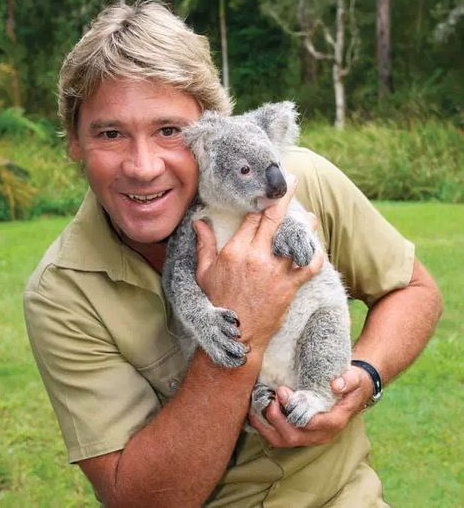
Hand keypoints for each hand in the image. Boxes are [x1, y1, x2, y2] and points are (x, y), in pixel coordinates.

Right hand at [193, 181, 323, 351]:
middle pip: (274, 218)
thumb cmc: (219, 303)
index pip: (252, 217)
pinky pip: (310, 266)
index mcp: (236, 250)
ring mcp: (276, 270)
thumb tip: (198, 222)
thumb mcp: (204, 273)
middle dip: (285, 196)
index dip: (260, 201)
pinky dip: (315, 256)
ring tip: (310, 217)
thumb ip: (204, 245)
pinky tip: (316, 250)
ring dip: (305, 225)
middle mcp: (257, 256)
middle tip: (293, 180)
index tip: (267, 189)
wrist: (237, 335)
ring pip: (296, 238)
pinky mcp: (290, 286)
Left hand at [248, 366, 373, 446]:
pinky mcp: (300, 432)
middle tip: (270, 396)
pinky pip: (278, 436)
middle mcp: (320, 434)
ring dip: (266, 425)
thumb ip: (349, 380)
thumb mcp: (356, 377)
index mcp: (334, 421)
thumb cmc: (353, 383)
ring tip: (257, 404)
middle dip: (276, 418)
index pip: (312, 424)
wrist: (353, 391)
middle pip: (293, 436)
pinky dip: (264, 426)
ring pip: (282, 440)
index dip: (295, 410)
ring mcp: (309, 436)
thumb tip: (336, 384)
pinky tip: (255, 409)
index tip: (283, 391)